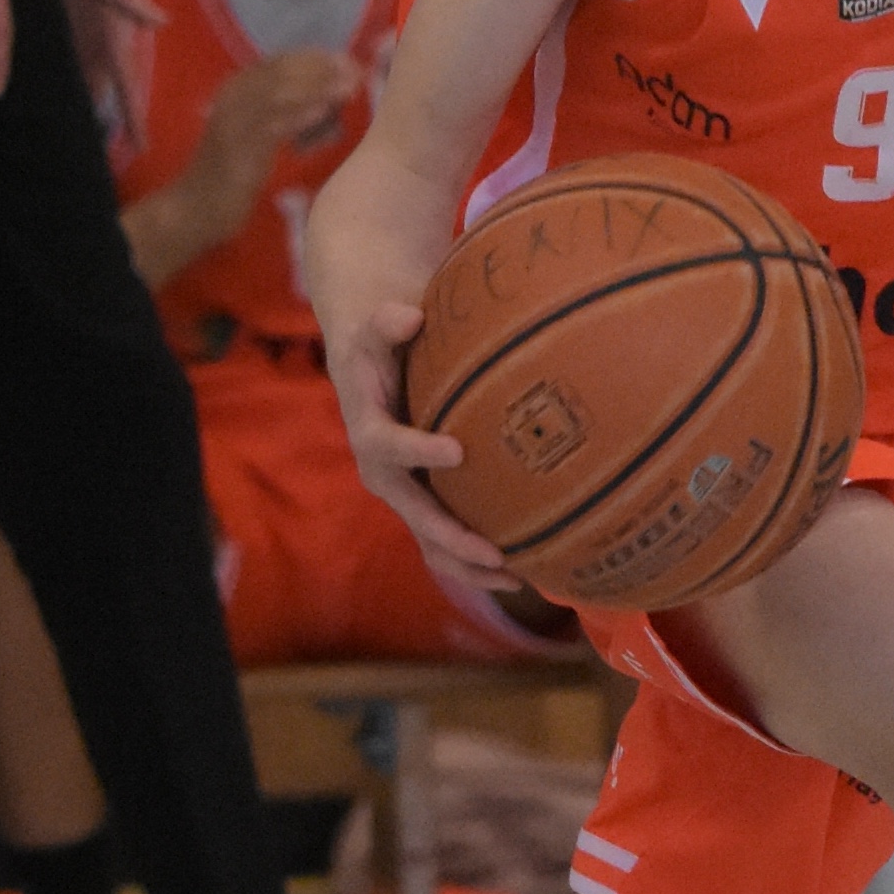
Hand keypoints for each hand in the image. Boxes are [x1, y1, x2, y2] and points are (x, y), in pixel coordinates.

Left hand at [36, 0, 164, 135]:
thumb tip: (162, 22)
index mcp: (113, 27)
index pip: (126, 79)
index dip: (133, 112)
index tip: (141, 145)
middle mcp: (104, 33)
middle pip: (116, 83)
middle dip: (123, 114)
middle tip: (130, 150)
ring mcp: (87, 28)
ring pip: (97, 74)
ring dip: (99, 100)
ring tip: (101, 132)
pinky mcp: (70, 20)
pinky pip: (77, 58)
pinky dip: (79, 78)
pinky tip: (73, 95)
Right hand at [180, 51, 364, 248]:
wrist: (198, 206)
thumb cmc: (236, 171)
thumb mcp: (263, 134)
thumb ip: (288, 114)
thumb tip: (329, 101)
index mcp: (238, 87)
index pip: (281, 62)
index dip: (317, 59)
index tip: (350, 61)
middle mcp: (233, 95)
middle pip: (282, 72)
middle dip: (322, 70)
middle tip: (357, 72)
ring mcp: (233, 120)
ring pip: (278, 94)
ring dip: (316, 88)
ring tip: (348, 87)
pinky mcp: (236, 147)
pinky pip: (270, 126)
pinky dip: (298, 117)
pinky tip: (323, 112)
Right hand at [326, 296, 511, 585]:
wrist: (370, 361)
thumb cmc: (382, 341)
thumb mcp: (376, 324)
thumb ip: (386, 322)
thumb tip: (409, 316)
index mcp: (369, 429)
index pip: (386, 445)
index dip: (416, 450)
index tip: (456, 450)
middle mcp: (384, 471)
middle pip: (413, 513)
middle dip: (450, 535)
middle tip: (493, 551)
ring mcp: (407, 492)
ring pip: (431, 542)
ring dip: (469, 565)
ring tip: (516, 577)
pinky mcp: (427, 500)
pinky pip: (448, 541)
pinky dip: (479, 561)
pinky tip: (524, 571)